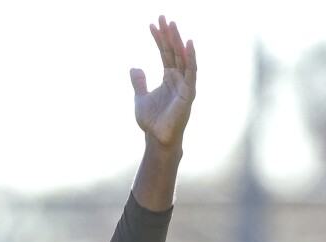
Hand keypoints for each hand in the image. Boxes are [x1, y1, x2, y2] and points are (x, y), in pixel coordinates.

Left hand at [133, 16, 196, 150]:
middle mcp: (179, 80)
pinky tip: (188, 43)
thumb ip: (139, 82)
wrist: (157, 139)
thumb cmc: (152, 122)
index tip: (152, 24)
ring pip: (183, 58)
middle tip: (163, 17)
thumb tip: (134, 67)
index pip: (165, 54)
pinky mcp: (189, 94)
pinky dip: (190, 58)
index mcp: (169, 79)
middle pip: (174, 52)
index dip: (159, 39)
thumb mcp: (140, 98)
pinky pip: (191, 72)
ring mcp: (185, 86)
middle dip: (169, 35)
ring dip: (178, 41)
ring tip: (172, 25)